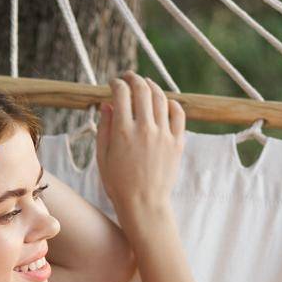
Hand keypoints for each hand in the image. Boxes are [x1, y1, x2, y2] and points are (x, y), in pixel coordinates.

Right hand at [96, 71, 184, 216]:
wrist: (144, 204)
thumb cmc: (118, 184)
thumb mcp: (103, 156)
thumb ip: (104, 128)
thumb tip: (107, 104)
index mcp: (123, 132)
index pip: (121, 93)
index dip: (116, 83)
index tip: (113, 83)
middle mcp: (145, 129)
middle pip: (142, 90)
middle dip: (133, 78)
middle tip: (129, 77)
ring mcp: (163, 135)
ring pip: (161, 98)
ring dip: (152, 86)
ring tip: (146, 84)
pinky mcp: (177, 142)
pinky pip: (178, 113)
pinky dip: (172, 102)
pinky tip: (165, 102)